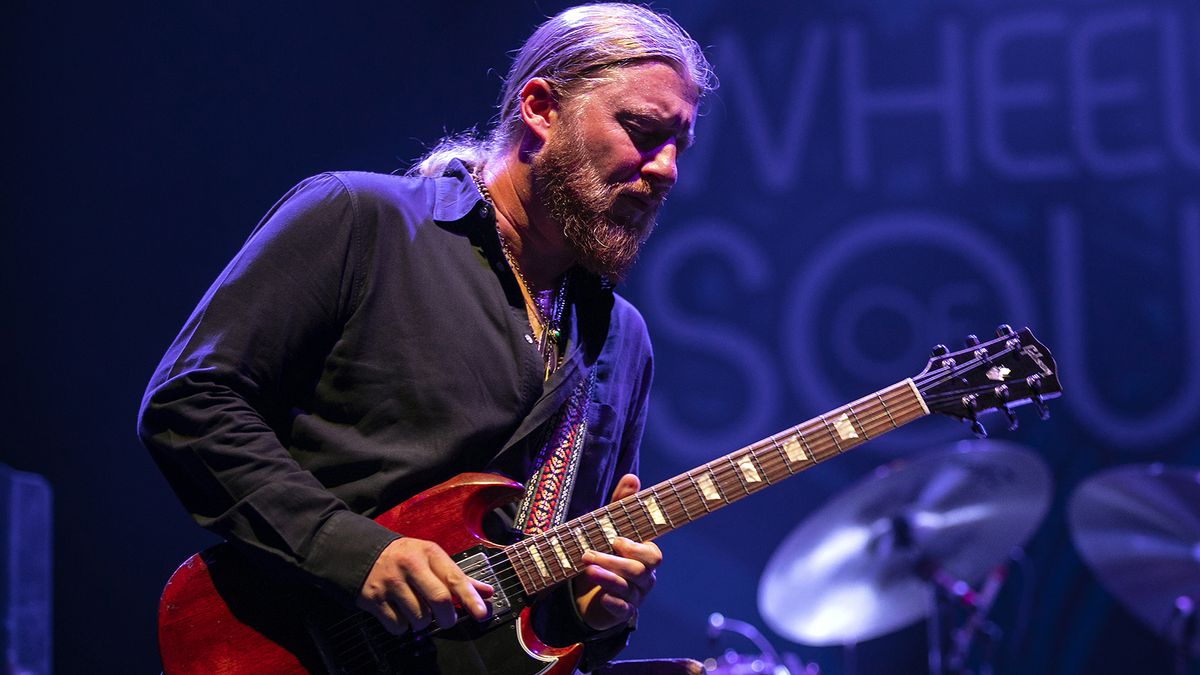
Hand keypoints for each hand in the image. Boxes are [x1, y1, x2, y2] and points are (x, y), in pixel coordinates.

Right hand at [356, 537, 492, 634]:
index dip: (470, 598)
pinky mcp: (374, 599)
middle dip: (448, 617)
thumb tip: (486, 592)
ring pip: (419, 617)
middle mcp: (410, 566)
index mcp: (428, 553)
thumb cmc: (406, 558)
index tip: (481, 613)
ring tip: (417, 609)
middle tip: (447, 620)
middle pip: (439, 600)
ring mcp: (391, 583)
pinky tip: (401, 612)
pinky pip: (398, 626)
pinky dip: (403, 626)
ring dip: (423, 622)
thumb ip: (458, 577)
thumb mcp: (432, 558)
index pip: (455, 578)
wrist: (365, 554)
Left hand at [573, 473, 661, 630]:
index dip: (637, 548)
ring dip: (607, 578)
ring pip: (628, 589)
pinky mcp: (621, 612)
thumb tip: (632, 477)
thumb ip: (621, 504)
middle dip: (614, 561)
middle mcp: (644, 577)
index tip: (617, 540)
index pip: (652, 554)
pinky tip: (601, 597)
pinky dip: (613, 602)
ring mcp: (634, 596)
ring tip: (587, 569)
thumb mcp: (608, 527)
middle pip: (639, 570)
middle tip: (587, 554)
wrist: (588, 593)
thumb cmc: (605, 554)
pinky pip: (623, 610)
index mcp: (644, 556)